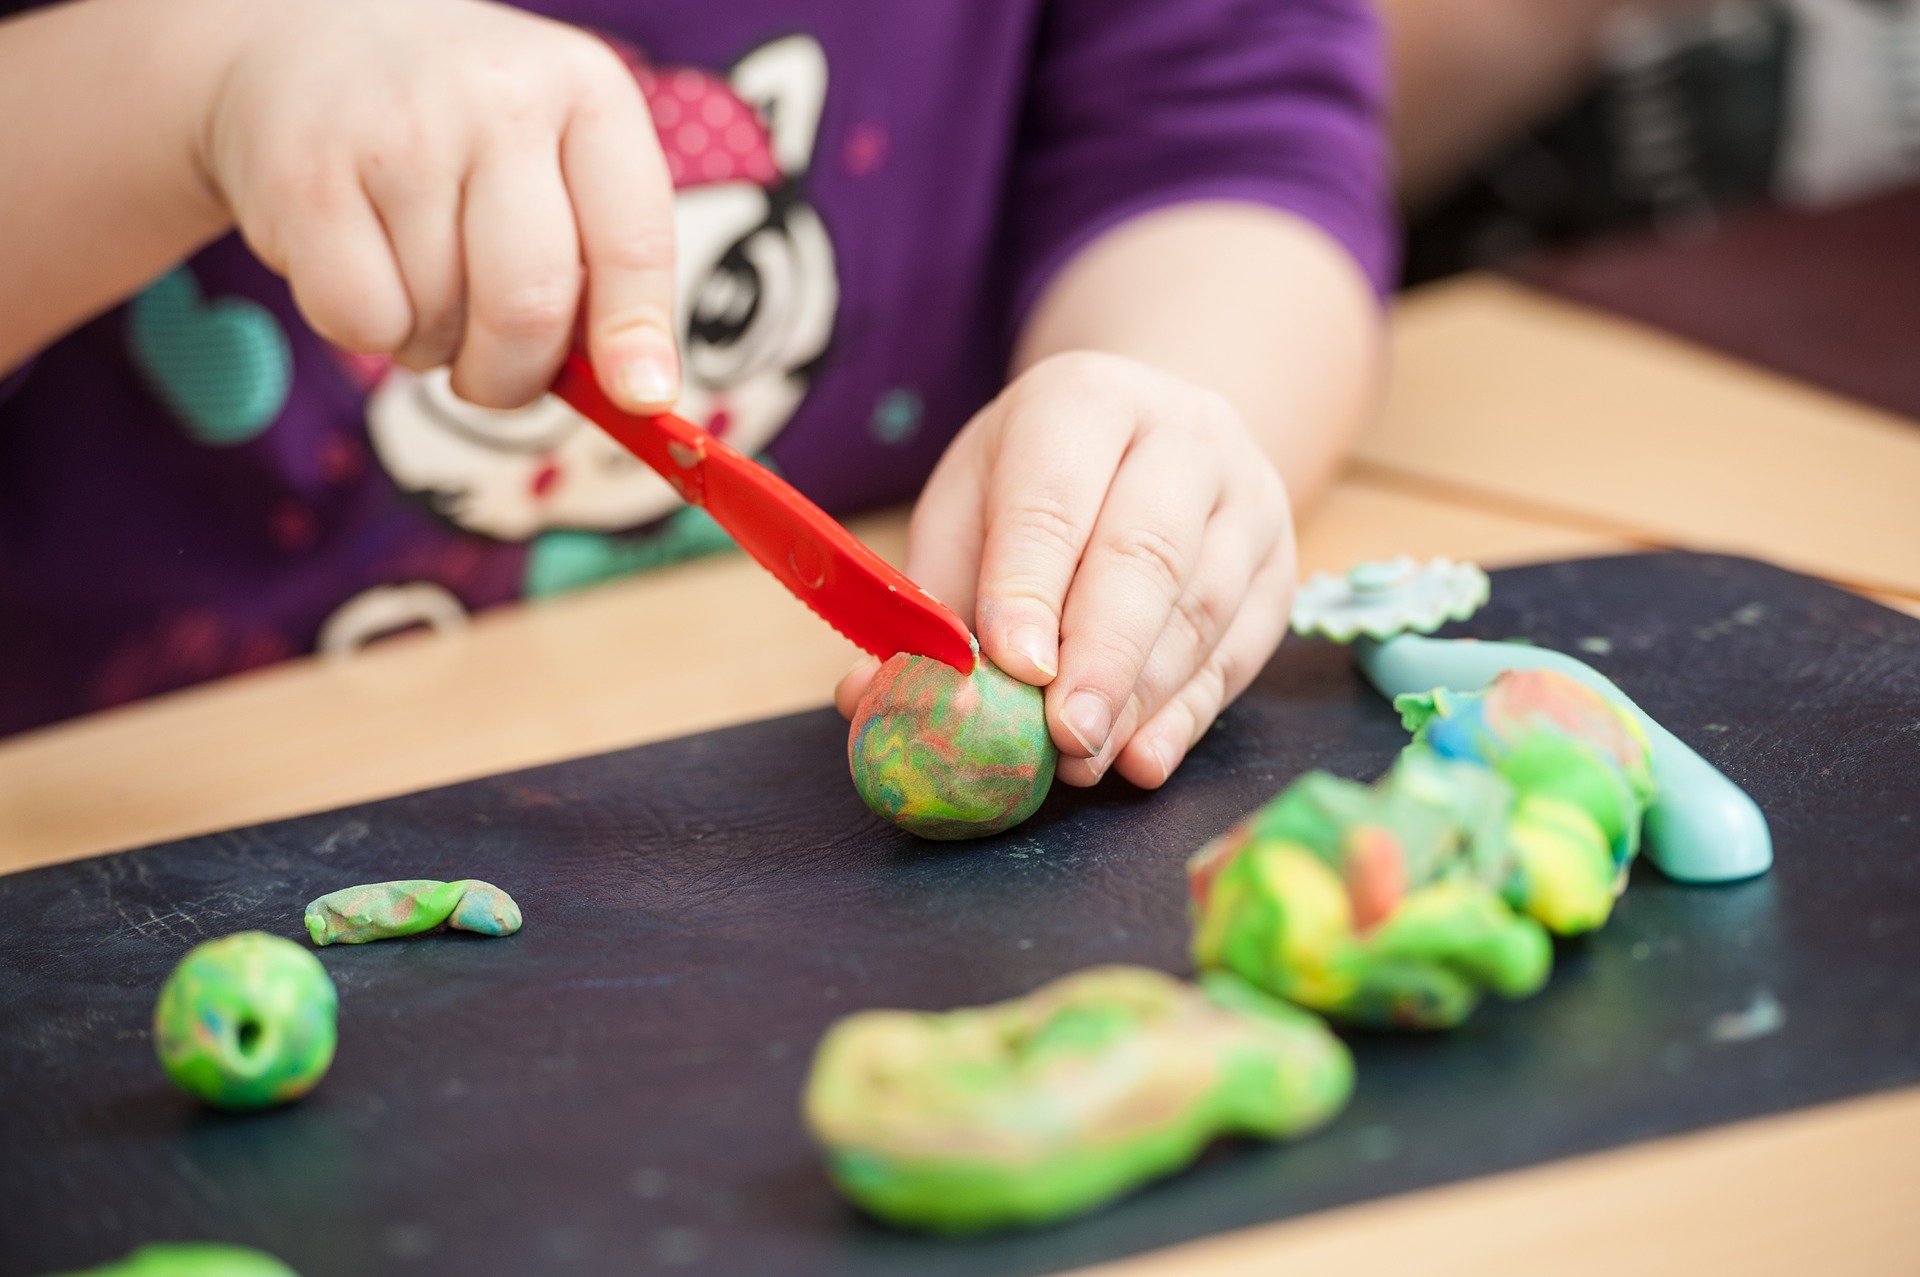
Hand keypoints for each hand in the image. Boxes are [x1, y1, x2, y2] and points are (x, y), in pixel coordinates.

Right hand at [199, 0, 676, 410]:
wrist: (307, 38)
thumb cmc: (462, 132)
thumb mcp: (556, 160)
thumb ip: (604, 265)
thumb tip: (636, 395)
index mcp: (587, 92)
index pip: (634, 241)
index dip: (636, 336)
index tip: (640, 399)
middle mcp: (499, 97)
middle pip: (531, 305)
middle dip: (516, 376)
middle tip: (497, 377)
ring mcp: (399, 131)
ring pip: (443, 324)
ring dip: (435, 346)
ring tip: (420, 280)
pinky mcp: (307, 176)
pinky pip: (363, 322)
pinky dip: (369, 332)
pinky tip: (367, 271)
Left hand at [839, 352, 1297, 788]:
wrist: (1157, 437)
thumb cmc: (1040, 481)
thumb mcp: (971, 505)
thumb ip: (930, 598)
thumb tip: (867, 696)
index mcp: (1085, 400)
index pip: (1055, 499)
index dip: (1032, 586)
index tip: (1013, 666)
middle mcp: (1183, 435)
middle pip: (1146, 554)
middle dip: (1100, 657)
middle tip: (1061, 738)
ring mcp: (1247, 499)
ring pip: (1201, 608)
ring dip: (1140, 699)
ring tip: (1085, 761)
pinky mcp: (1280, 568)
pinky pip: (1240, 651)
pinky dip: (1189, 715)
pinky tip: (1144, 758)